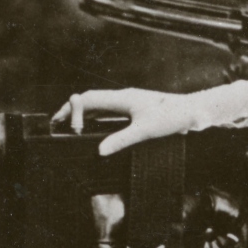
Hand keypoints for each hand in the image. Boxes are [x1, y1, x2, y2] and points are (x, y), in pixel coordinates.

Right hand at [50, 87, 196, 157]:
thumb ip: (121, 140)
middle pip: (90, 100)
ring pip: (99, 105)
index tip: (66, 125)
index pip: (88, 99)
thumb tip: (100, 151)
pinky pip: (109, 110)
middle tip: (56, 124)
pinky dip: (95, 117)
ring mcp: (128, 102)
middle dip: (71, 111)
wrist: (191, 111)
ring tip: (68, 126)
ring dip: (83, 114)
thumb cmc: (172, 117)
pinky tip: (92, 126)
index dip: (72, 110)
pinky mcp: (134, 108)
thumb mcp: (145, 131)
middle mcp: (122, 97)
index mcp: (122, 98)